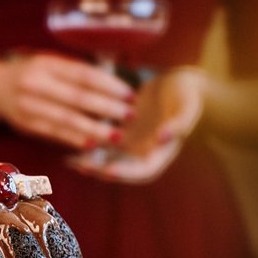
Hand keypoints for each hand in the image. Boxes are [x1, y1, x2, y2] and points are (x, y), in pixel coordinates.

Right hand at [0, 52, 134, 149]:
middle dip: (107, 108)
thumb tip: (115, 84)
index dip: (109, 85)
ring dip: (94, 129)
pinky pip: (53, 133)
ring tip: (116, 136)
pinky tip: (91, 144)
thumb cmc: (35, 74)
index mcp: (47, 64)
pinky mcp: (25, 125)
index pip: (84, 75)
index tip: (130, 95)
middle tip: (130, 117)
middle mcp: (35, 84)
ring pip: (66, 119)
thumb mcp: (52, 64)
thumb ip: (77, 72)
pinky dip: (73, 139)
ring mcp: (28, 106)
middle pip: (77, 98)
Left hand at [74, 67, 205, 183]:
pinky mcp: (119, 133)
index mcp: (161, 154)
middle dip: (98, 170)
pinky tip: (70, 141)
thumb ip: (179, 124)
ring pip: (105, 158)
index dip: (125, 172)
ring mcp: (130, 145)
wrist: (180, 84)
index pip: (142, 171)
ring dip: (88, 160)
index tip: (108, 170)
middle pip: (119, 169)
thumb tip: (166, 136)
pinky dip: (86, 143)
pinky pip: (100, 142)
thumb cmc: (188, 97)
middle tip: (80, 166)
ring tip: (69, 160)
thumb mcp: (187, 108)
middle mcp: (143, 154)